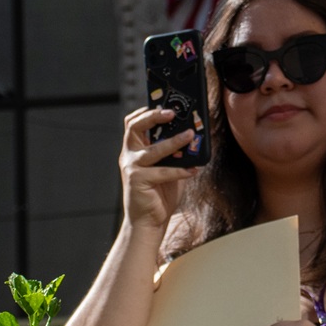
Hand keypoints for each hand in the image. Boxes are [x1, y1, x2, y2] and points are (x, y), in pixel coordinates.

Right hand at [119, 106, 199, 231]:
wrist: (148, 221)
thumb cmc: (160, 193)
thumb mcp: (169, 167)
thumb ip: (177, 152)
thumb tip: (195, 135)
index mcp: (135, 148)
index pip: (134, 122)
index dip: (147, 110)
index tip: (166, 105)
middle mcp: (130, 155)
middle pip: (134, 127)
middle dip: (153, 116)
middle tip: (172, 113)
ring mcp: (132, 168)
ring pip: (152, 149)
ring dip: (173, 141)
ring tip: (190, 135)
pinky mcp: (137, 181)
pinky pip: (162, 172)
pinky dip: (179, 171)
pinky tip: (193, 170)